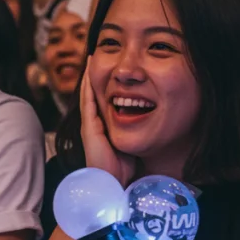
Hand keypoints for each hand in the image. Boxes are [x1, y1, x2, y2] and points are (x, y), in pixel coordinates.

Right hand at [80, 64, 136, 186]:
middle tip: (97, 55)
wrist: (112, 184)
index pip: (104, 100)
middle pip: (94, 94)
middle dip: (97, 76)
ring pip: (88, 94)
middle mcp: (94, 124)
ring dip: (90, 75)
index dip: (107, 84)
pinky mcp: (89, 127)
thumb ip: (135, 132)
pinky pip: (88, 101)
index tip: (111, 69)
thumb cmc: (123, 169)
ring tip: (92, 57)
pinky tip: (90, 71)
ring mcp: (89, 124)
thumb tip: (150, 122)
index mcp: (103, 127)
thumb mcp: (131, 143)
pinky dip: (88, 85)